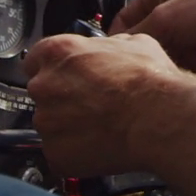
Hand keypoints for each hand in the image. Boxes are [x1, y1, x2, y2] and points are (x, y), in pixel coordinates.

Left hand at [22, 33, 195, 176]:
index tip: (68, 76)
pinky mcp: (54, 153)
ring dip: (69, 125)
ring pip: (51, 123)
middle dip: (63, 97)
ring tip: (101, 126)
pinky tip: (99, 145)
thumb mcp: (133, 42)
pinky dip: (75, 152)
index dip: (55, 68)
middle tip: (92, 103)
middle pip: (43, 91)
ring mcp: (46, 122)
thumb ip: (107, 45)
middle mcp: (45, 85)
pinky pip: (60, 152)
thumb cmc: (149, 81)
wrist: (159, 119)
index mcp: (59, 52)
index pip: (36, 59)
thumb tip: (109, 49)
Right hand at [110, 0, 195, 70]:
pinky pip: (189, 53)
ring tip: (180, 59)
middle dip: (154, 49)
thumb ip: (137, 34)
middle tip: (154, 60)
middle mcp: (173, 3)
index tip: (119, 55)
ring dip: (174, 56)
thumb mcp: (163, 20)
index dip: (121, 36)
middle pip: (151, 35)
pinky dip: (191, 59)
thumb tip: (117, 48)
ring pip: (170, 46)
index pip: (126, 15)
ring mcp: (191, 19)